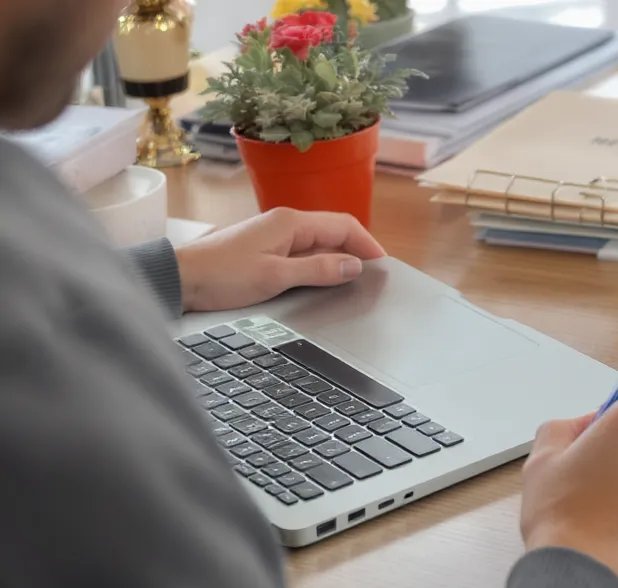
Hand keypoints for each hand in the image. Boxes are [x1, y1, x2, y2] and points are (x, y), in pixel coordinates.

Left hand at [174, 208, 386, 311]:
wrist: (179, 278)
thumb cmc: (222, 275)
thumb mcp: (276, 276)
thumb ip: (318, 269)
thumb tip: (353, 265)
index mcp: (291, 222)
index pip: (343, 225)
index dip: (367, 244)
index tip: (382, 265)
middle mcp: (284, 222)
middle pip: (333, 231)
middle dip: (356, 250)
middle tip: (371, 275)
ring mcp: (273, 233)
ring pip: (318, 241)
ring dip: (337, 257)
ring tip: (351, 280)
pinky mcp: (263, 247)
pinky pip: (302, 250)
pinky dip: (318, 262)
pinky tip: (321, 279)